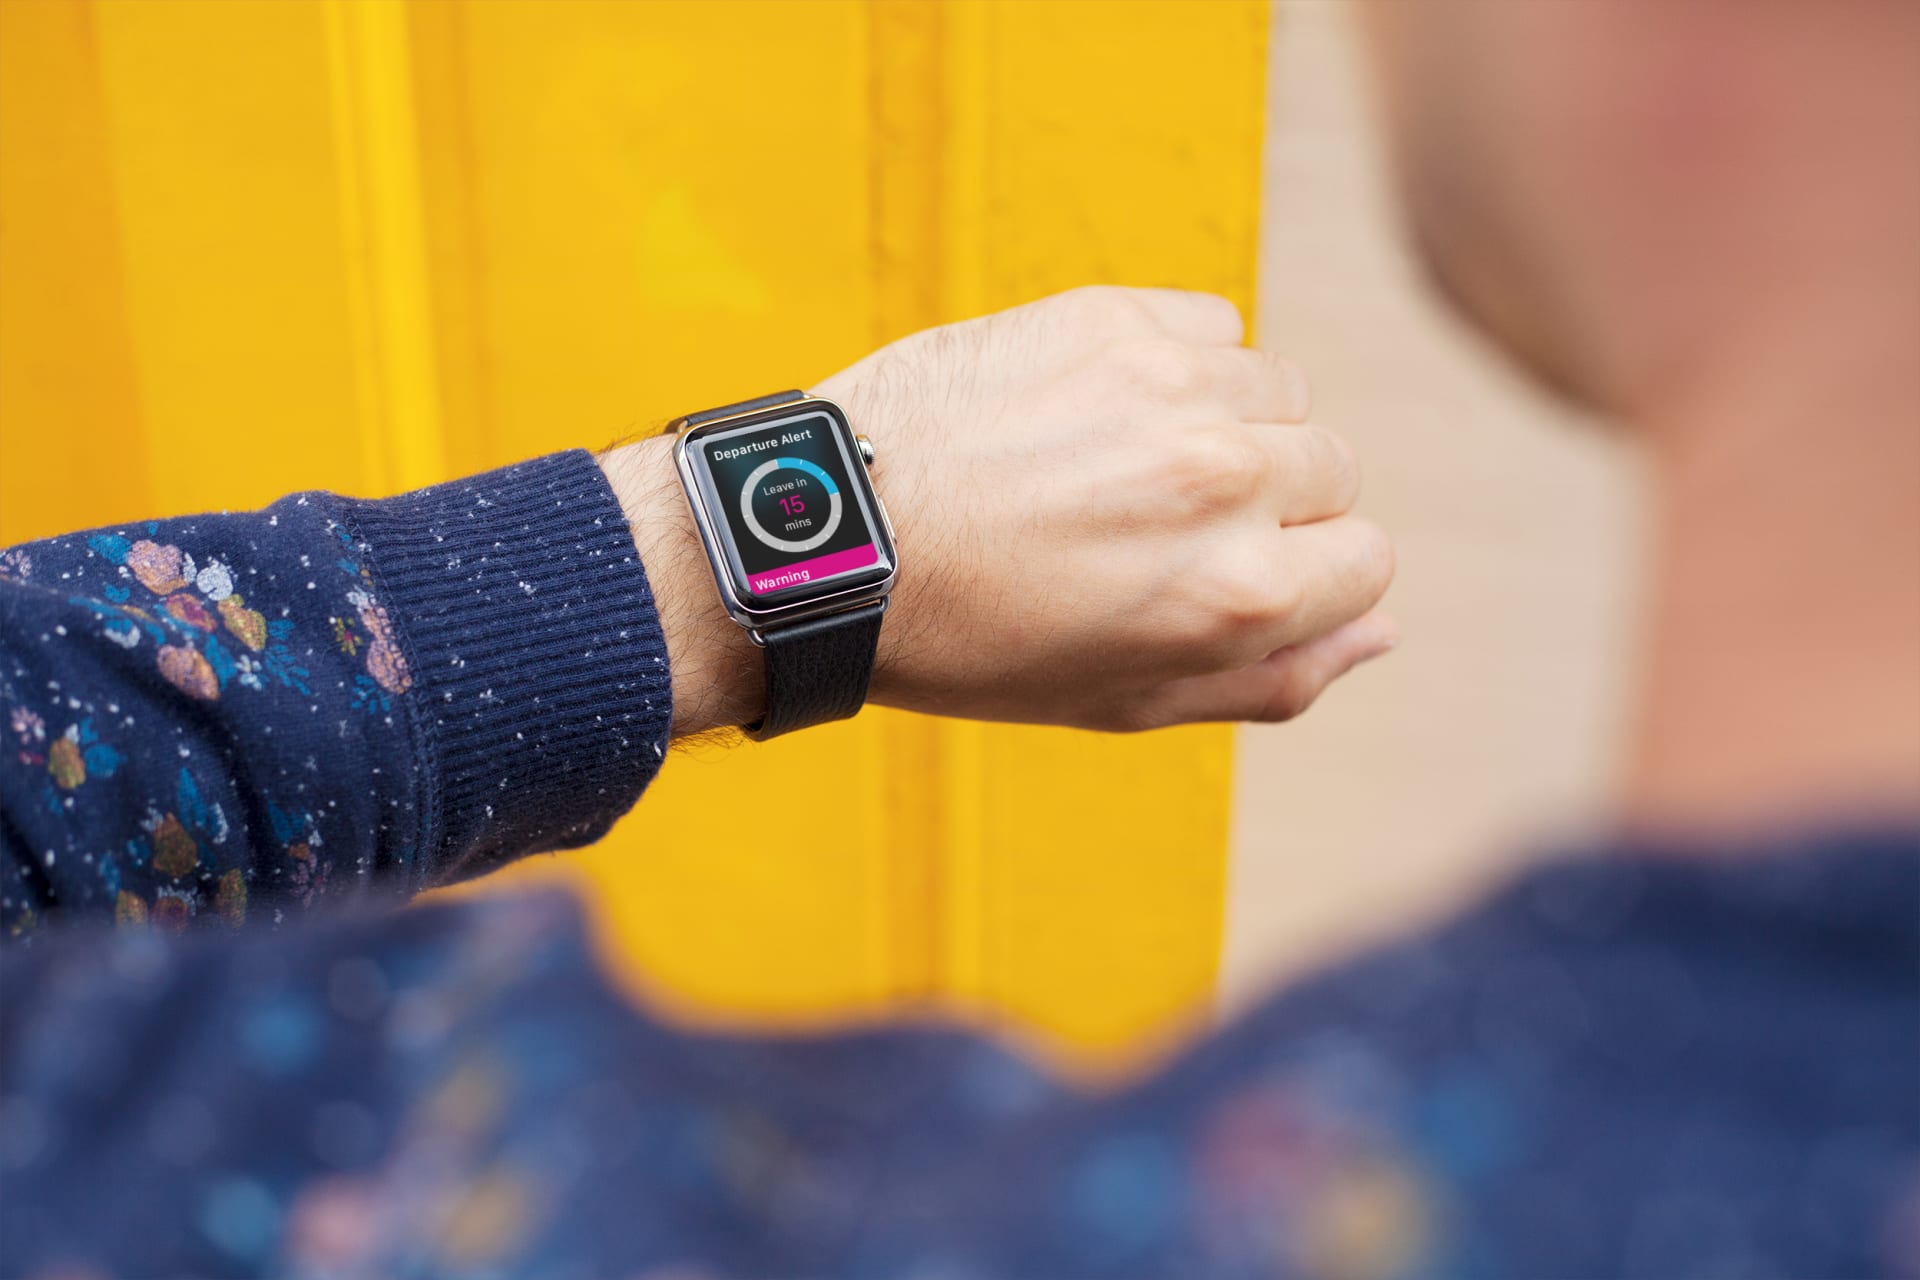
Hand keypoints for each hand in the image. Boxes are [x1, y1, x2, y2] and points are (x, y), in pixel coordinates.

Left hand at [604, 287, 1395, 736]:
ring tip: (1117, 464)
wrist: (828, 537)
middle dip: (1269, 502)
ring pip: (1280, 390)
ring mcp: (1174, 388)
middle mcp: (1227, 482)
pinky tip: (1093, 407)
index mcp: (1240, 596)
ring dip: (1226, 424)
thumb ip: (1270, 678)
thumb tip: (1384, 633)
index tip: (1225, 575)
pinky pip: (1213, 328)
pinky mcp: (1116, 317)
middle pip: (1333, 469)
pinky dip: (1177, 363)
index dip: (1301, 576)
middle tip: (1153, 526)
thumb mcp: (1123, 700)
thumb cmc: (970, 641)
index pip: (1368, 561)